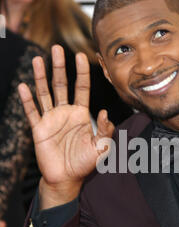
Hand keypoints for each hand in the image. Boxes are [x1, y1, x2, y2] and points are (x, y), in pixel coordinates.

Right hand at [18, 45, 114, 208]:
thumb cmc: (84, 163)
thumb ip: (106, 131)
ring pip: (45, 93)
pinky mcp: (39, 129)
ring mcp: (51, 120)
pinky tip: (23, 87)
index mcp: (81, 115)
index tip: (81, 55)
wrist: (67, 179)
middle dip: (59, 67)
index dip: (81, 73)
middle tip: (57, 48)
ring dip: (40, 77)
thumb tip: (105, 112)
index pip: (81, 88)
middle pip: (61, 85)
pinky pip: (32, 112)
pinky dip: (27, 100)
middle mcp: (65, 113)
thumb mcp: (101, 148)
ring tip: (38, 59)